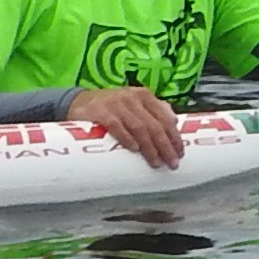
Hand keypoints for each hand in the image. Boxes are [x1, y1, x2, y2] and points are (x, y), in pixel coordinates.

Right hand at [69, 84, 185, 170]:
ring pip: (138, 127)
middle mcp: (132, 98)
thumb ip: (153, 110)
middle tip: (172, 163)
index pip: (164, 117)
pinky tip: (134, 148)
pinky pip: (116, 125)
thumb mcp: (134, 104)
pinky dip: (126, 137)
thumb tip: (174, 121)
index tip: (180, 152)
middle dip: (166, 145)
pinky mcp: (99, 112)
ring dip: (149, 146)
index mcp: (144, 96)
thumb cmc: (111, 107)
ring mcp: (115, 104)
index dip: (174, 136)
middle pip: (154, 124)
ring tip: (156, 162)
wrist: (78, 102)